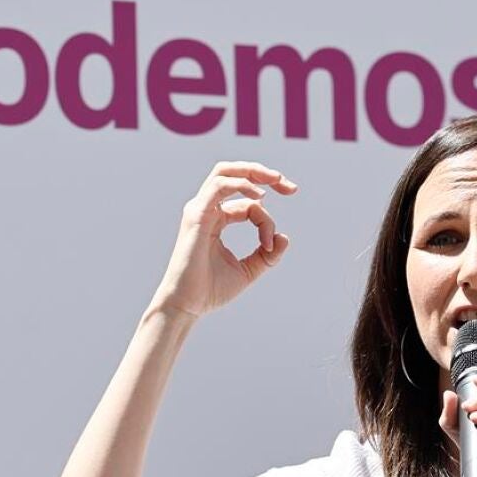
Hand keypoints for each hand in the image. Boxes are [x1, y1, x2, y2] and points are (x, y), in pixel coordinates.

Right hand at [150, 161, 297, 318]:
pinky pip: (219, 186)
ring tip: (278, 180)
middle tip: (290, 187)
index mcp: (216, 220)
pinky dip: (241, 185)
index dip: (266, 221)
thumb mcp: (247, 270)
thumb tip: (284, 237)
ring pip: (224, 172)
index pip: (248, 205)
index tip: (271, 246)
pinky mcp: (196, 215)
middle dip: (263, 173)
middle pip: (233, 174)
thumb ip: (266, 255)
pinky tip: (260, 197)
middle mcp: (206, 210)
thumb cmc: (209, 290)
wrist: (187, 306)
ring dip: (254, 171)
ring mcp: (199, 210)